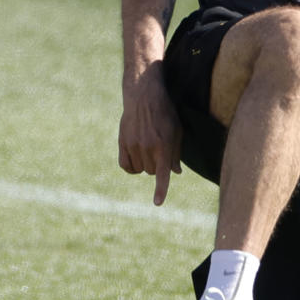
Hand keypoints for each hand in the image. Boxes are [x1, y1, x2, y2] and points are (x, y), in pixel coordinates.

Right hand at [118, 68, 183, 204]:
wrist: (144, 96)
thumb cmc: (165, 113)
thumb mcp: (177, 131)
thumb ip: (176, 153)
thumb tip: (175, 173)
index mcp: (164, 145)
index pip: (162, 173)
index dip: (160, 189)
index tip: (157, 203)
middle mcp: (147, 147)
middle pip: (152, 172)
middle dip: (157, 166)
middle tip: (159, 151)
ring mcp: (133, 145)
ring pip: (140, 170)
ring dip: (145, 165)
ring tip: (148, 150)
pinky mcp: (122, 143)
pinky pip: (126, 166)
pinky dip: (132, 167)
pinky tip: (136, 159)